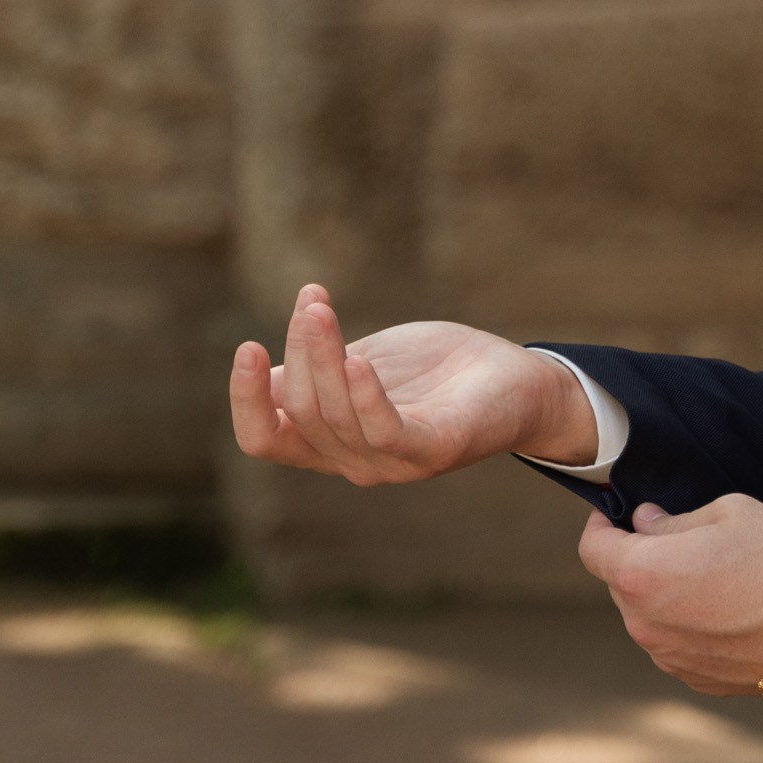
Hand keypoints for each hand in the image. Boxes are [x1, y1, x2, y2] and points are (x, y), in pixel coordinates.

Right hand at [229, 283, 598, 482]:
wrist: (516, 378)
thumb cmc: (436, 368)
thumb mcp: (364, 360)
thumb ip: (319, 368)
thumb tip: (265, 367)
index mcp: (329, 441)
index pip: (264, 438)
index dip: (245, 399)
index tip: (246, 346)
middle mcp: (353, 461)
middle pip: (299, 410)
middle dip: (300, 349)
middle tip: (312, 300)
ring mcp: (392, 462)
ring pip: (335, 416)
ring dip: (322, 357)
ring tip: (320, 309)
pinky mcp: (432, 451)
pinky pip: (386, 431)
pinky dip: (365, 396)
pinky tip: (358, 359)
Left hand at [580, 493, 762, 694]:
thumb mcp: (730, 512)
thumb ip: (675, 520)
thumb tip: (646, 524)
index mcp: (642, 574)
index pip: (593, 548)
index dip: (601, 525)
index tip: (616, 514)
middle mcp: (644, 623)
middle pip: (621, 584)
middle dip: (640, 559)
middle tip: (682, 540)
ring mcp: (669, 657)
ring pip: (649, 616)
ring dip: (665, 596)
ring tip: (715, 578)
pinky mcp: (696, 679)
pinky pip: (676, 644)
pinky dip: (689, 625)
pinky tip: (728, 611)